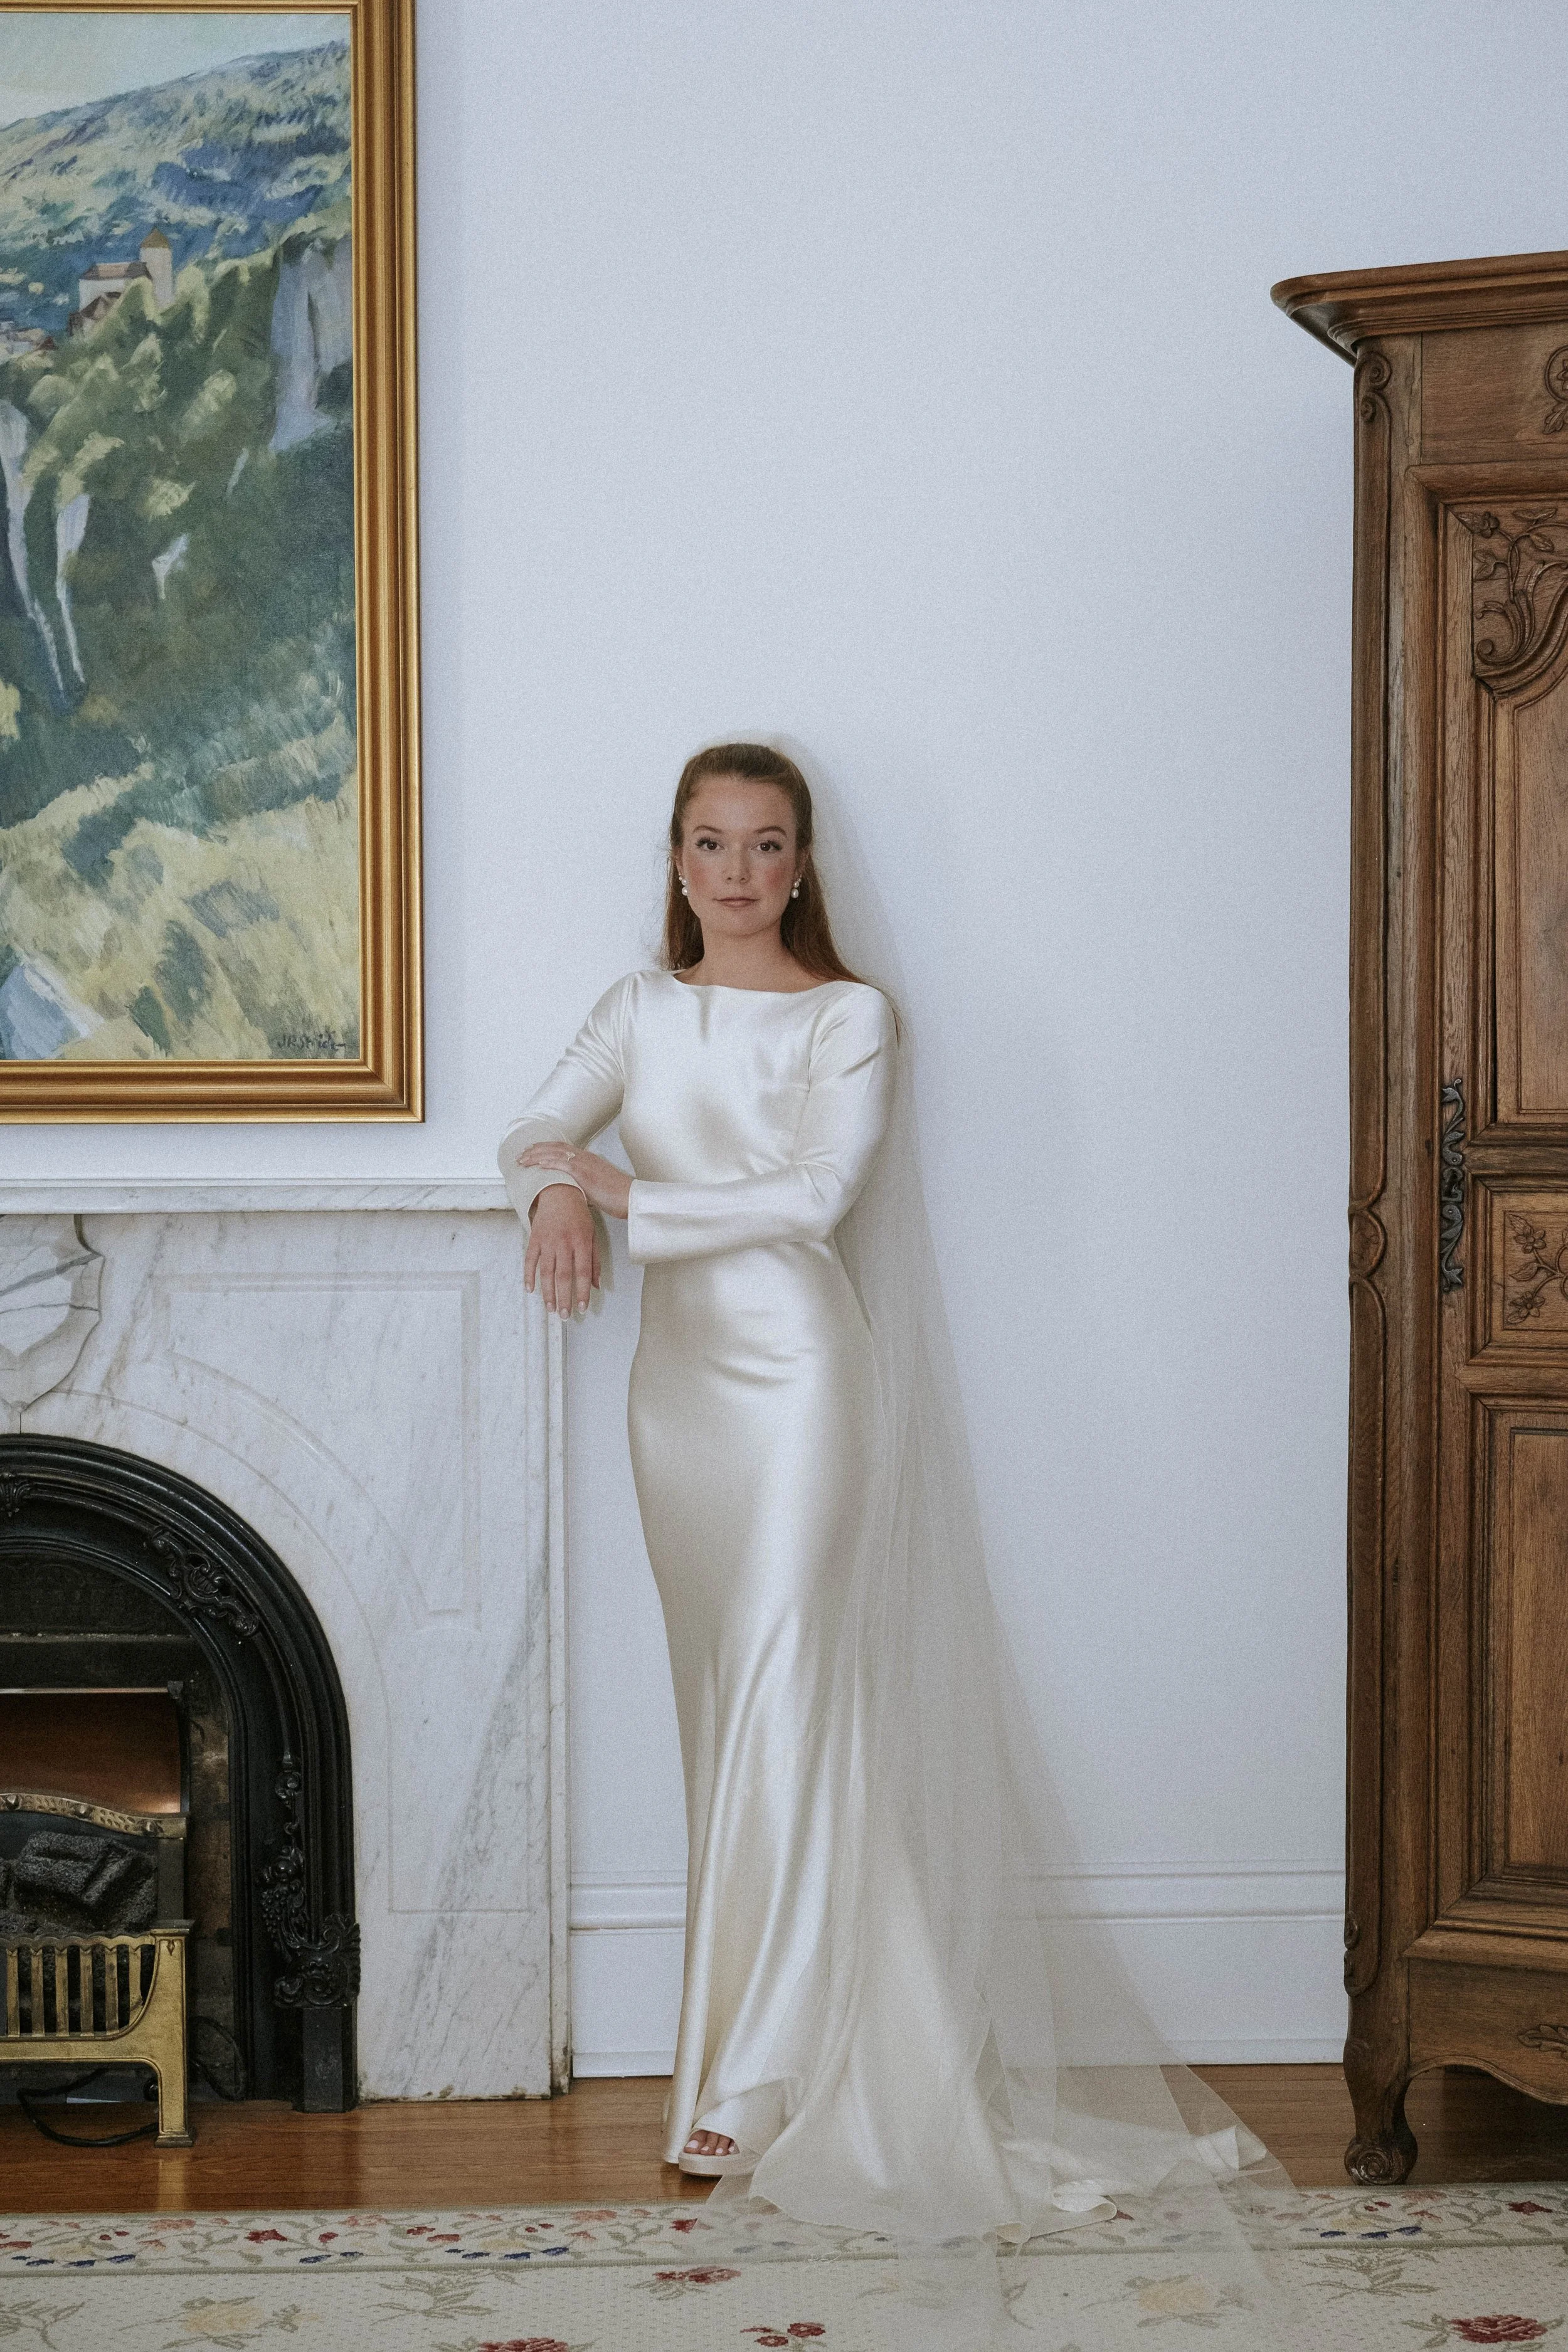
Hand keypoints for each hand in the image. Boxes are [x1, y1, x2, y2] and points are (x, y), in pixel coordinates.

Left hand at [519, 1142, 631, 1220]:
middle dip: (536, 1149)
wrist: (630, 1197)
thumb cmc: (618, 1195)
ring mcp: (585, 1164)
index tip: (533, 1151)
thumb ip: (584, 1185)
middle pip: (555, 1147)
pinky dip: (549, 1163)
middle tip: (521, 1153)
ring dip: (537, 1155)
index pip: (562, 1148)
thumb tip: (574, 1190)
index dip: (545, 1148)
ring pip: (556, 1154)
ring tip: (523, 1159)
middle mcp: (585, 1157)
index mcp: (588, 1159)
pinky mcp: (585, 1173)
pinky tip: (539, 1165)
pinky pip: (563, 1165)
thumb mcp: (597, 1187)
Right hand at [524, 1184, 599, 1317]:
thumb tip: (596, 1286)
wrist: (559, 1192)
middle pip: (563, 1276)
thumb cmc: (579, 1215)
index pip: (582, 1272)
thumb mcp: (592, 1235)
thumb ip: (595, 1261)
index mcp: (581, 1242)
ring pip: (546, 1271)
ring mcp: (547, 1241)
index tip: (582, 1308)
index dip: (582, 1292)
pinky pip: (530, 1260)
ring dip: (547, 1292)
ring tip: (551, 1308)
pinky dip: (529, 1275)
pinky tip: (530, 1289)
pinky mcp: (534, 1238)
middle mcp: (564, 1243)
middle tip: (565, 1315)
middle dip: (564, 1298)